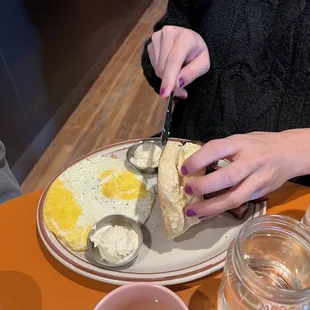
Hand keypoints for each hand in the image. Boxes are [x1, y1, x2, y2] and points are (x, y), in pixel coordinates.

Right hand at [147, 26, 209, 98]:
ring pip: (157, 69)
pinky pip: (153, 66)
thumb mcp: (203, 64)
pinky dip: (161, 72)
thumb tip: (177, 84)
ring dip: (166, 78)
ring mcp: (156, 38)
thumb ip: (192, 73)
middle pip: (163, 68)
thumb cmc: (197, 52)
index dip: (169, 78)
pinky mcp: (150, 44)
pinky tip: (169, 66)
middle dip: (171, 83)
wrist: (188, 39)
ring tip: (177, 72)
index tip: (165, 94)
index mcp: (185, 37)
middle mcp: (168, 34)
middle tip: (181, 90)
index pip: (173, 60)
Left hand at [181, 130, 309, 218]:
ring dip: (210, 207)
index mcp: (240, 144)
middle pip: (228, 177)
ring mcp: (257, 180)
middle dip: (204, 186)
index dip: (199, 159)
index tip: (184, 169)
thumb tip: (194, 164)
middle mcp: (250, 162)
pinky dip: (219, 211)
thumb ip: (221, 150)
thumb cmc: (258, 145)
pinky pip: (238, 205)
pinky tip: (205, 215)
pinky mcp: (260, 194)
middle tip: (187, 190)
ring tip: (191, 211)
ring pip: (234, 198)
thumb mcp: (239, 140)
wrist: (290, 153)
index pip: (217, 149)